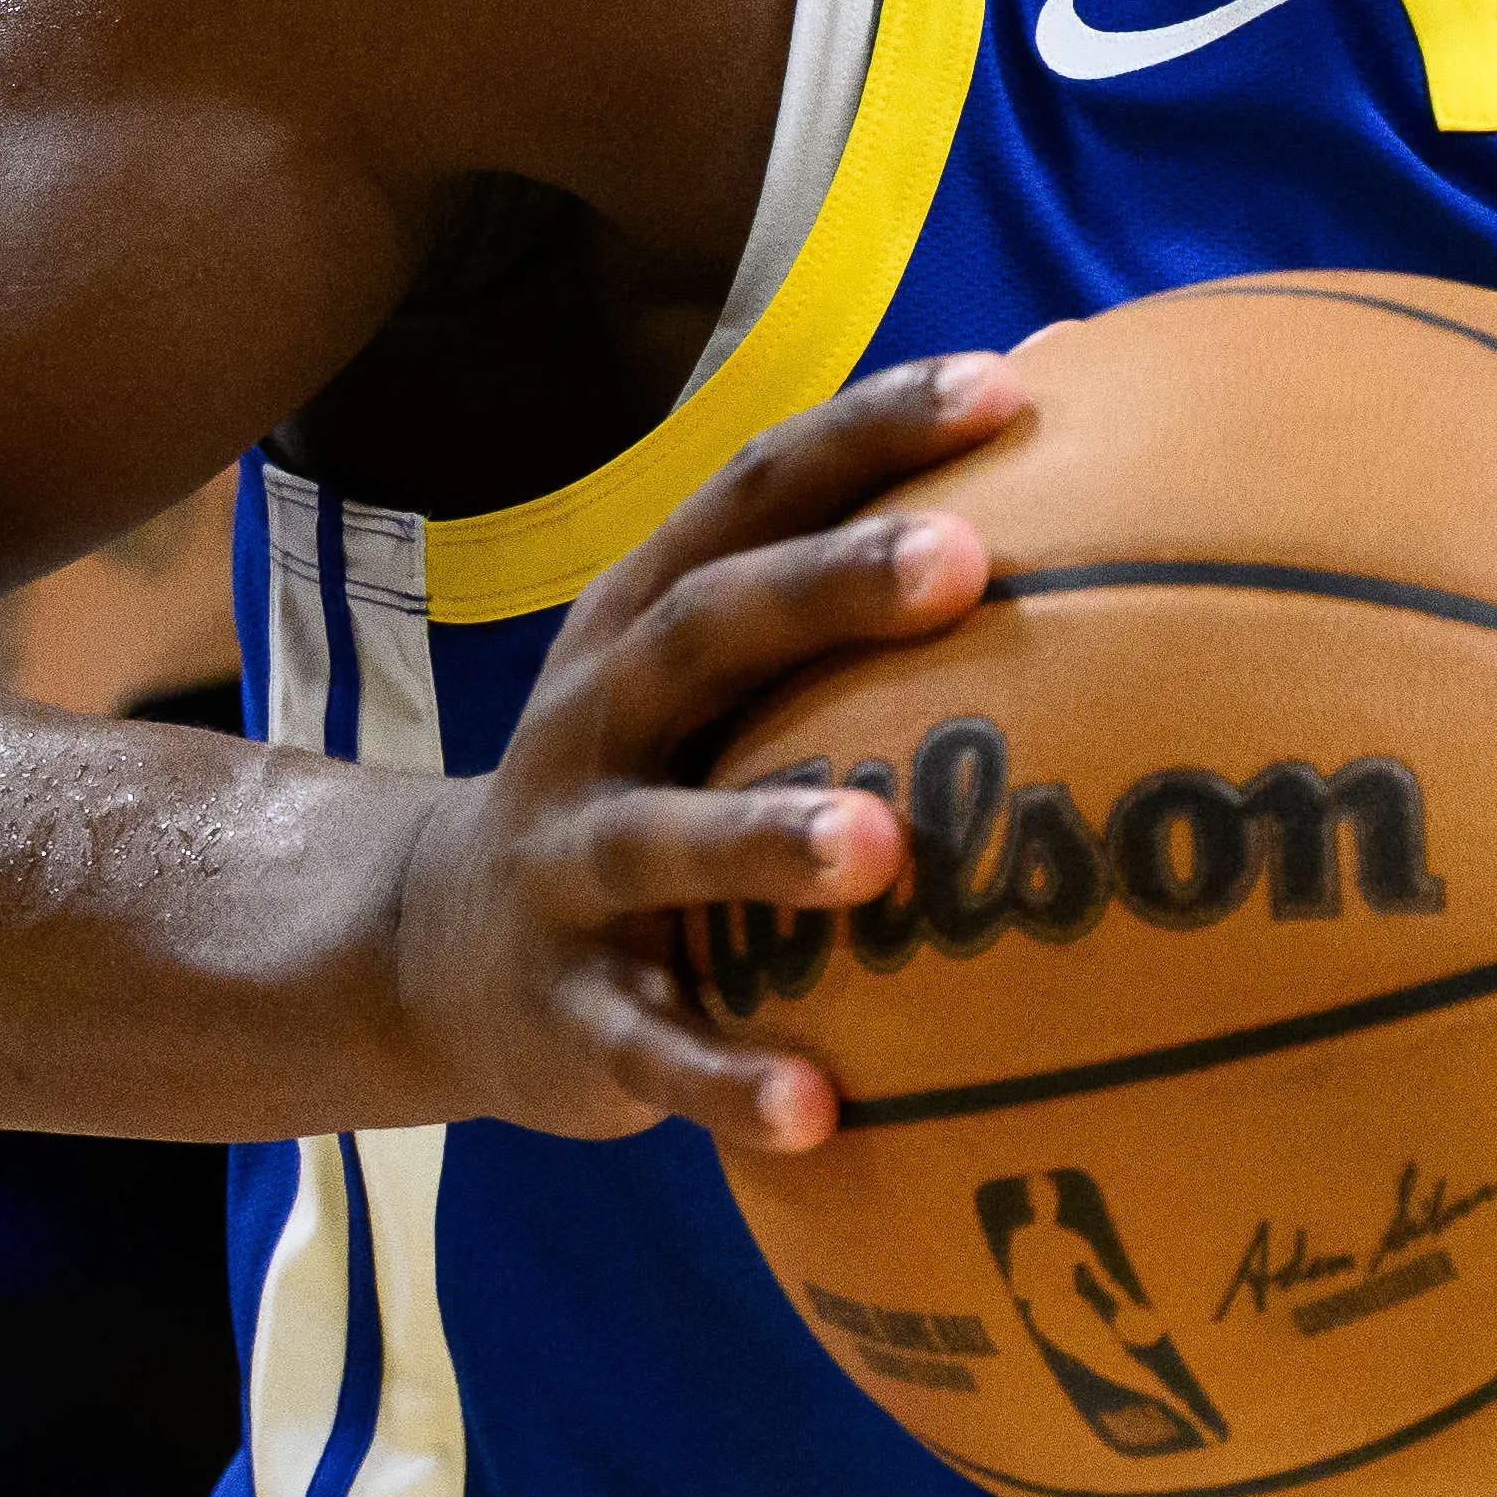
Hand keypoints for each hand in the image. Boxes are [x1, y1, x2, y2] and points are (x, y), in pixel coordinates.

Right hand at [380, 356, 1026, 1146]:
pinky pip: (649, 1048)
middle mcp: (600, 719)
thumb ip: (843, 588)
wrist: (430, 952)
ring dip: (766, 837)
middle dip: (830, 588)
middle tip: (964, 559)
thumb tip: (1066, 422)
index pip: (756, 493)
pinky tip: (822, 1110)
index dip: (872, 430)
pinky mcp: (568, 1009)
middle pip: (708, 631)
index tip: (1009, 386)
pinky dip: (727, 1079)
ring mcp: (570, 865)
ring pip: (663, 840)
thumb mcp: (708, 675)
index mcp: (648, 621)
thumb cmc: (650, 782)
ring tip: (881, 850)